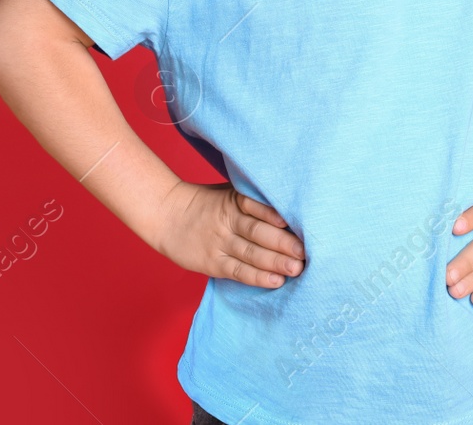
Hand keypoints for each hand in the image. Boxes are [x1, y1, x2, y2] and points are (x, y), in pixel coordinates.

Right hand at [152, 181, 306, 288]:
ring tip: (297, 268)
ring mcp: (220, 243)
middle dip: (284, 243)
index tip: (299, 221)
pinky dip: (258, 277)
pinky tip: (275, 281)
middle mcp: (227, 222)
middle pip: (258, 232)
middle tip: (306, 252)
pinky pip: (238, 271)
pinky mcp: (213, 263)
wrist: (166, 215)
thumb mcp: (227, 193)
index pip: (257, 207)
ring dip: (276, 262)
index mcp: (234, 201)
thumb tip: (289, 211)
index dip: (276, 214)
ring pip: (251, 253)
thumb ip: (253, 200)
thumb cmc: (204, 203)